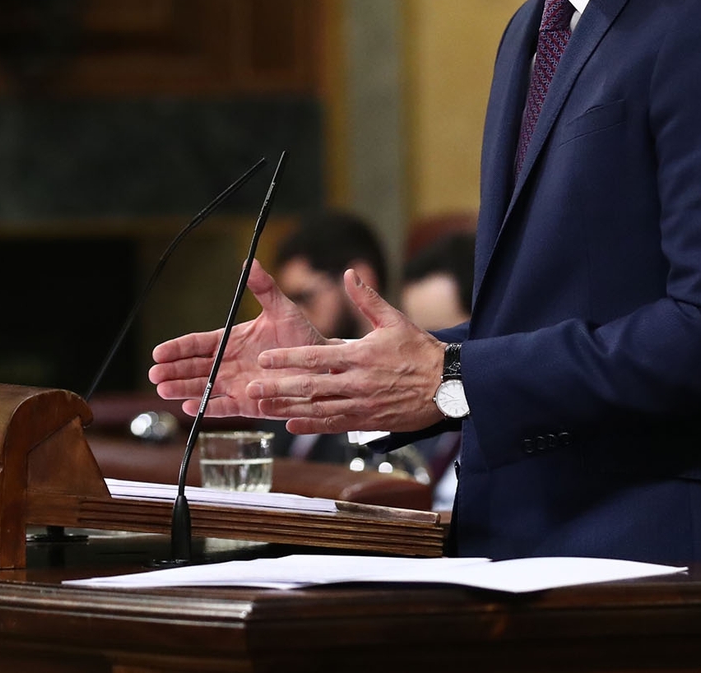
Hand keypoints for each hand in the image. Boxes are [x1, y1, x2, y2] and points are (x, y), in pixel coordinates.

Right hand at [148, 259, 327, 417]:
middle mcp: (229, 363)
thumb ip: (264, 287)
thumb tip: (250, 263)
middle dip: (173, 371)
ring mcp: (237, 384)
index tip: (159, 352)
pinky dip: (208, 407)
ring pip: (203, 387)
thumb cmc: (301, 335)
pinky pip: (224, 406)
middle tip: (154, 374)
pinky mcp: (249, 404)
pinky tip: (189, 407)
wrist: (322, 364)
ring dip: (183, 389)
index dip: (178, 348)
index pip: (198, 344)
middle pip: (194, 368)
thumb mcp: (282, 308)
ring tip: (163, 390)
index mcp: (232, 340)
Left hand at [248, 270, 446, 434]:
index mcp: (359, 355)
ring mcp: (362, 404)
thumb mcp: (394, 320)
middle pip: (310, 386)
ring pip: (318, 408)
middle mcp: (357, 382)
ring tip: (263, 407)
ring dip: (288, 408)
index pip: (315, 357)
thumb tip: (349, 274)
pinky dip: (312, 426)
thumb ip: (366, 299)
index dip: (287, 358)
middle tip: (252, 387)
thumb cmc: (421, 351)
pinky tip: (292, 425)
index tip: (264, 358)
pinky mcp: (368, 420)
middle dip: (278, 387)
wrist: (449, 385)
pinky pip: (335, 425)